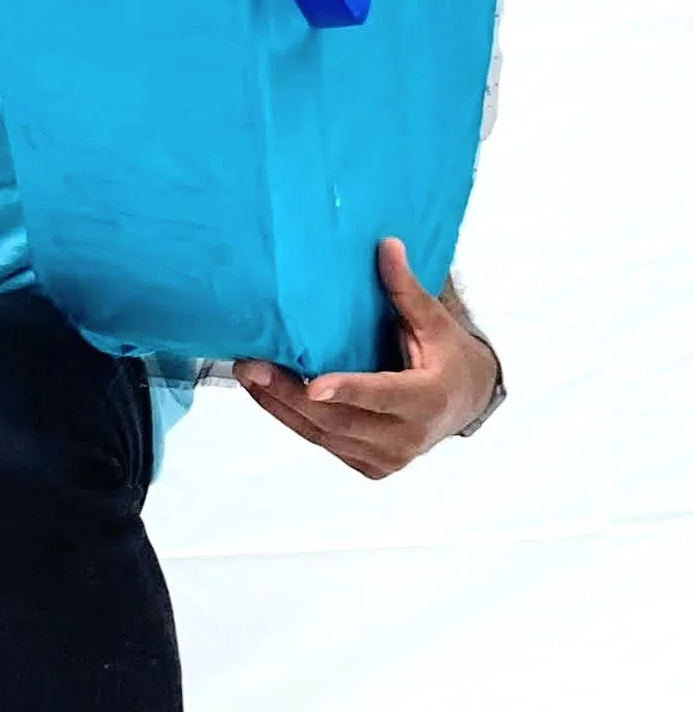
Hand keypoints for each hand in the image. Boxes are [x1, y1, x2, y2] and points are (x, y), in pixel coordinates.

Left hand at [235, 238, 500, 480]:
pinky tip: (266, 393)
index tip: (313, 386)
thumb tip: (387, 245)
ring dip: (280, 407)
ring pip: (323, 435)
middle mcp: (406, 437)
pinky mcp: (370, 466)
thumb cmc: (450, 358)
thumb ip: (407, 291)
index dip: (349, 391)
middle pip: (339, 421)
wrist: (466, 403)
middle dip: (289, 395)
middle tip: (251, 367)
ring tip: (247, 375)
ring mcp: (386, 458)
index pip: (383, 396)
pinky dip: (293, 419)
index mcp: (427, 400)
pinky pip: (324, 443)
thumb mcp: (435, 323)